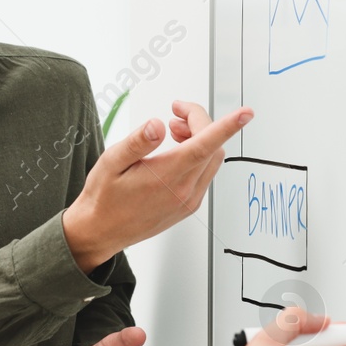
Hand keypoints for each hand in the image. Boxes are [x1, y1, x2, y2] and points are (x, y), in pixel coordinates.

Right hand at [62, 101, 251, 270]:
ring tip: (173, 131)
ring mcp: (189, 200)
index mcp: (167, 176)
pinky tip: (175, 152)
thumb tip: (157, 125)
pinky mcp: (188, 206)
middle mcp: (184, 191)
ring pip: (211, 161)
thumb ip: (137, 142)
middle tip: (176, 114)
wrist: (100, 231)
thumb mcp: (111, 162)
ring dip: (200, 139)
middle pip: (212, 147)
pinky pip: (204, 174)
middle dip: (199, 123)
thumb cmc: (104, 197)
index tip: (245, 113)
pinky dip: (198, 156)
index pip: (206, 145)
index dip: (228, 126)